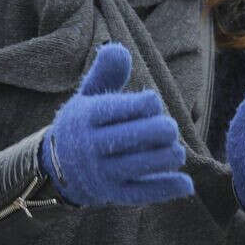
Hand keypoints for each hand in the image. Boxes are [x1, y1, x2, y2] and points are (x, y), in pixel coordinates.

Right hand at [39, 43, 193, 206]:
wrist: (58, 168)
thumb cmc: (84, 124)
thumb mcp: (88, 96)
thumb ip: (105, 73)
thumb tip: (118, 50)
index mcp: (86, 117)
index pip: (120, 108)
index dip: (146, 103)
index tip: (152, 102)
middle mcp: (90, 145)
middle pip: (133, 136)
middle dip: (161, 129)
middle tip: (169, 128)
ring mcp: (101, 172)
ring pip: (141, 164)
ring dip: (167, 155)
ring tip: (175, 150)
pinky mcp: (112, 194)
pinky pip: (142, 193)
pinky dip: (166, 188)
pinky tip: (186, 183)